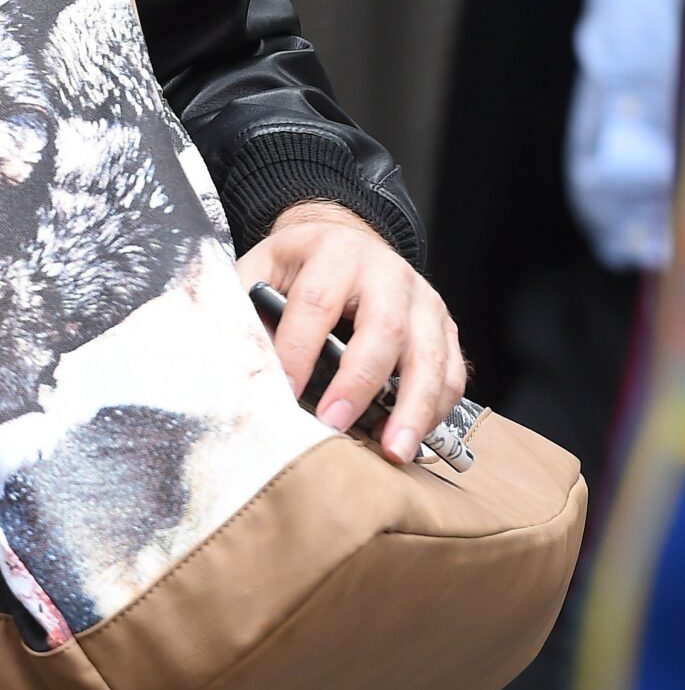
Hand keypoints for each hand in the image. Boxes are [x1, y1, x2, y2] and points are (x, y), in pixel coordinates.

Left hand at [237, 200, 467, 466]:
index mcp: (335, 252)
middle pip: (382, 328)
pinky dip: (436, 409)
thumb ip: (245, 307)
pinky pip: (451, 372)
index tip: (283, 390)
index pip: (316, 302)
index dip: (298, 348)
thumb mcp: (263, 267)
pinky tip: (412, 436)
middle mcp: (387, 273)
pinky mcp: (445, 327)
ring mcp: (423, 300)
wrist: (346, 239)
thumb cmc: (299, 265)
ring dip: (412, 408)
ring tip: (393, 450)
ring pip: (428, 356)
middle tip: (335, 424)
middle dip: (359, 382)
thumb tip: (238, 361)